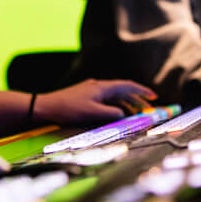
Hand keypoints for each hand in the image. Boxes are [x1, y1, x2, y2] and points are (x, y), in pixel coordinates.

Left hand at [33, 79, 156, 124]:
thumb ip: (111, 114)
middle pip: (122, 91)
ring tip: (135, 113)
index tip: (153, 97)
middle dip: (137, 99)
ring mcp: (92, 91)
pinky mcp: (86, 96)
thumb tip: (124, 115)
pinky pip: (106, 99)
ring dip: (126, 104)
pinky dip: (115, 106)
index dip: (141, 91)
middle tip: (148, 107)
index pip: (127, 86)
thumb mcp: (93, 113)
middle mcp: (99, 86)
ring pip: (115, 96)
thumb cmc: (69, 109)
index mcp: (102, 87)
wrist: (47, 107)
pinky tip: (117, 114)